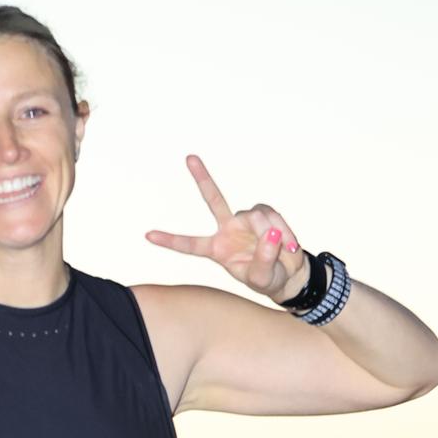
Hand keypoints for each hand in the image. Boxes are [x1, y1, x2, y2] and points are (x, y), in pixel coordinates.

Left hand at [146, 156, 307, 302]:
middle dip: (203, 178)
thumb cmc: (268, 280)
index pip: (190, 245)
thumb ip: (263, 260)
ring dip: (272, 234)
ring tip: (285, 251)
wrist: (289, 275)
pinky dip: (284, 231)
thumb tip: (271, 234)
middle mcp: (227, 230)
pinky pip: (272, 216)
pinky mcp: (265, 214)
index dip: (170, 240)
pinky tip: (289, 246)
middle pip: (214, 199)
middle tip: (190, 157)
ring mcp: (245, 220)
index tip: (147, 235)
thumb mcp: (263, 279)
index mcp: (217, 250)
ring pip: (256, 216)